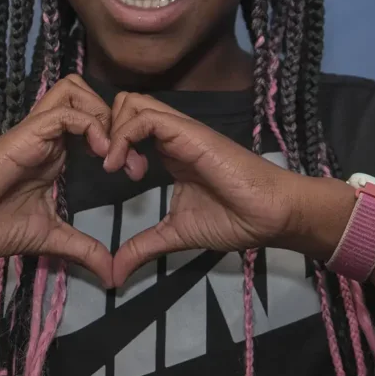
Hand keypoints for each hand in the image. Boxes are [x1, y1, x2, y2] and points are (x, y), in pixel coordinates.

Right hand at [0, 76, 141, 287]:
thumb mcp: (46, 238)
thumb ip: (79, 248)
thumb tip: (110, 273)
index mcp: (55, 153)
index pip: (94, 121)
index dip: (120, 138)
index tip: (134, 173)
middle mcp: (47, 136)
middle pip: (86, 94)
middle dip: (116, 117)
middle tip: (128, 157)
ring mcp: (36, 132)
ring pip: (75, 90)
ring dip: (102, 114)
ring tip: (112, 152)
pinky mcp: (25, 134)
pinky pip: (64, 112)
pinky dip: (89, 126)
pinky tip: (99, 154)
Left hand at [102, 93, 306, 286]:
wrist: (270, 215)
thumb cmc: (233, 219)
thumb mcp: (176, 235)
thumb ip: (143, 247)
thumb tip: (115, 273)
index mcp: (169, 151)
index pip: (127, 124)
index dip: (110, 143)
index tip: (112, 176)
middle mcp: (171, 134)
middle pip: (123, 104)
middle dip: (104, 131)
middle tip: (111, 167)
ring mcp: (179, 130)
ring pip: (130, 102)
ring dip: (112, 132)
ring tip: (118, 168)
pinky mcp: (187, 132)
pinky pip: (145, 116)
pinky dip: (124, 137)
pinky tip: (125, 168)